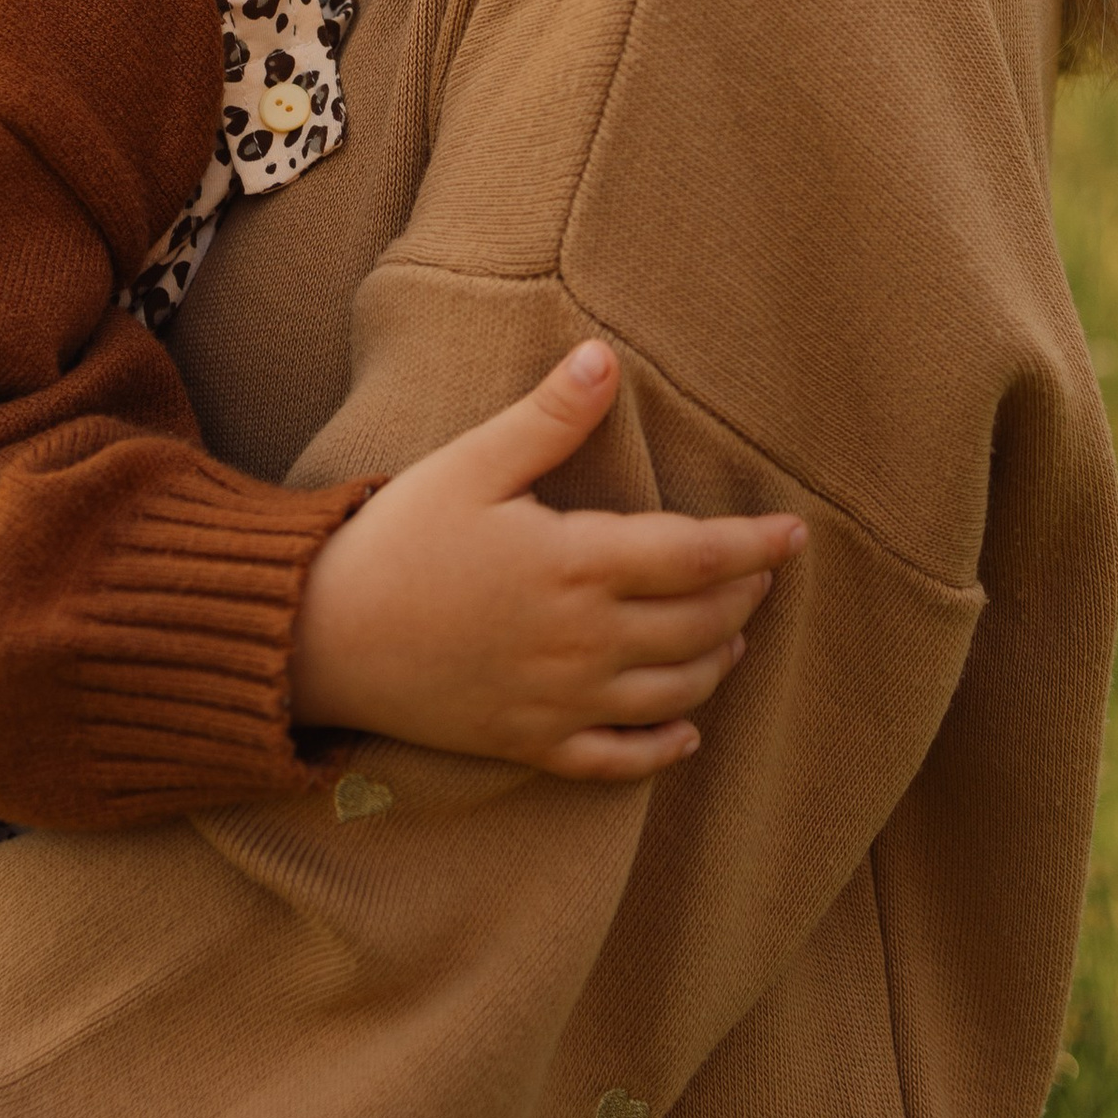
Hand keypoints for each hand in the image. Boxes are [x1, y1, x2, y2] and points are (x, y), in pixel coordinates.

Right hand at [287, 341, 804, 779]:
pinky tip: (685, 734)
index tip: (796, 535)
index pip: (696, 557)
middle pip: (699, 626)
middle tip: (762, 572)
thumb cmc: (396, 541)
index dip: (754, 546)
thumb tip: (606, 358)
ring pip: (674, 692)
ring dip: (717, 662)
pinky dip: (664, 748)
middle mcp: (583, 641)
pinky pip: (618, 759)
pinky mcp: (531, 744)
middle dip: (743, 597)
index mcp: (576, 564)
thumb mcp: (470, 464)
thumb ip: (548, 417)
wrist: (321, 637)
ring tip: (734, 634)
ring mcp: (561, 701)